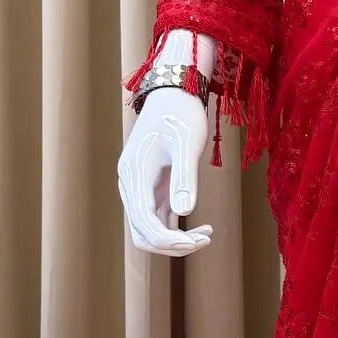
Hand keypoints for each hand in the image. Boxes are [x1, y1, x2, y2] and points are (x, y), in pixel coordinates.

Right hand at [118, 90, 213, 255]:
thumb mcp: (187, 143)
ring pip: (150, 230)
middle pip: (143, 234)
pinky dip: (177, 229)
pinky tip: (203, 228)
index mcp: (133, 176)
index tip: (198, 241)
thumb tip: (183, 213)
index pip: (144, 224)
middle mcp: (130, 185)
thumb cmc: (181, 114)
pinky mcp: (151, 188)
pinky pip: (159, 219)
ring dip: (176, 239)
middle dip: (172, 244)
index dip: (170, 241)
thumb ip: (185, 178)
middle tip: (205, 240)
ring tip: (207, 235)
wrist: (174, 93)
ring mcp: (140, 188)